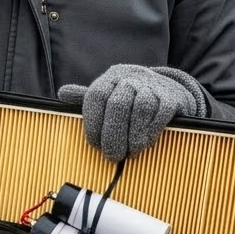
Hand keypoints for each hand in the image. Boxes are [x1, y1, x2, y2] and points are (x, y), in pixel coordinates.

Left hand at [57, 65, 206, 162]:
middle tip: (112, 156)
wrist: (172, 90)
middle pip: (117, 104)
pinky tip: (145, 143)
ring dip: (133, 136)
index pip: (96, 96)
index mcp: (112, 77)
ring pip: (140, 108)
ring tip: (130, 152)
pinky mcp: (172, 98)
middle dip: (112, 135)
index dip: (92, 122)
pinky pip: (160, 114)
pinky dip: (150, 132)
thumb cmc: (133, 97)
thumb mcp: (110, 94)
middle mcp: (131, 77)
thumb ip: (87, 97)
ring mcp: (153, 86)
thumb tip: (62, 94)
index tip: (94, 144)